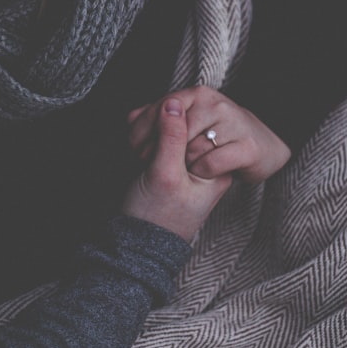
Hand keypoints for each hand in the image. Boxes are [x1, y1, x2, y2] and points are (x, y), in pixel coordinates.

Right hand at [122, 97, 232, 240]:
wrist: (136, 244)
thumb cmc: (155, 216)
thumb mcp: (165, 175)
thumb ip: (171, 137)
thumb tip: (173, 102)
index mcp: (214, 167)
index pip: (196, 124)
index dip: (169, 126)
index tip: (152, 149)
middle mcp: (202, 163)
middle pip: (182, 124)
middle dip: (155, 130)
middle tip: (142, 156)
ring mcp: (183, 163)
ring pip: (166, 128)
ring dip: (145, 134)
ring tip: (136, 159)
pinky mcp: (164, 164)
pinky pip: (155, 138)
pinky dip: (142, 139)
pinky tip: (132, 150)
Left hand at [128, 86, 290, 182]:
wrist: (265, 149)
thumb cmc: (219, 137)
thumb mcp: (188, 124)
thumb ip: (159, 120)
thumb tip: (129, 117)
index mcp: (197, 93)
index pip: (159, 108)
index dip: (140, 131)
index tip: (132, 151)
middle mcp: (215, 102)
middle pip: (172, 129)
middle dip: (155, 151)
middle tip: (148, 166)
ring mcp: (233, 122)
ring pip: (190, 147)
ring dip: (178, 165)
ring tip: (175, 170)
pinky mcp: (248, 148)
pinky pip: (211, 163)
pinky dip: (200, 172)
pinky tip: (198, 175)